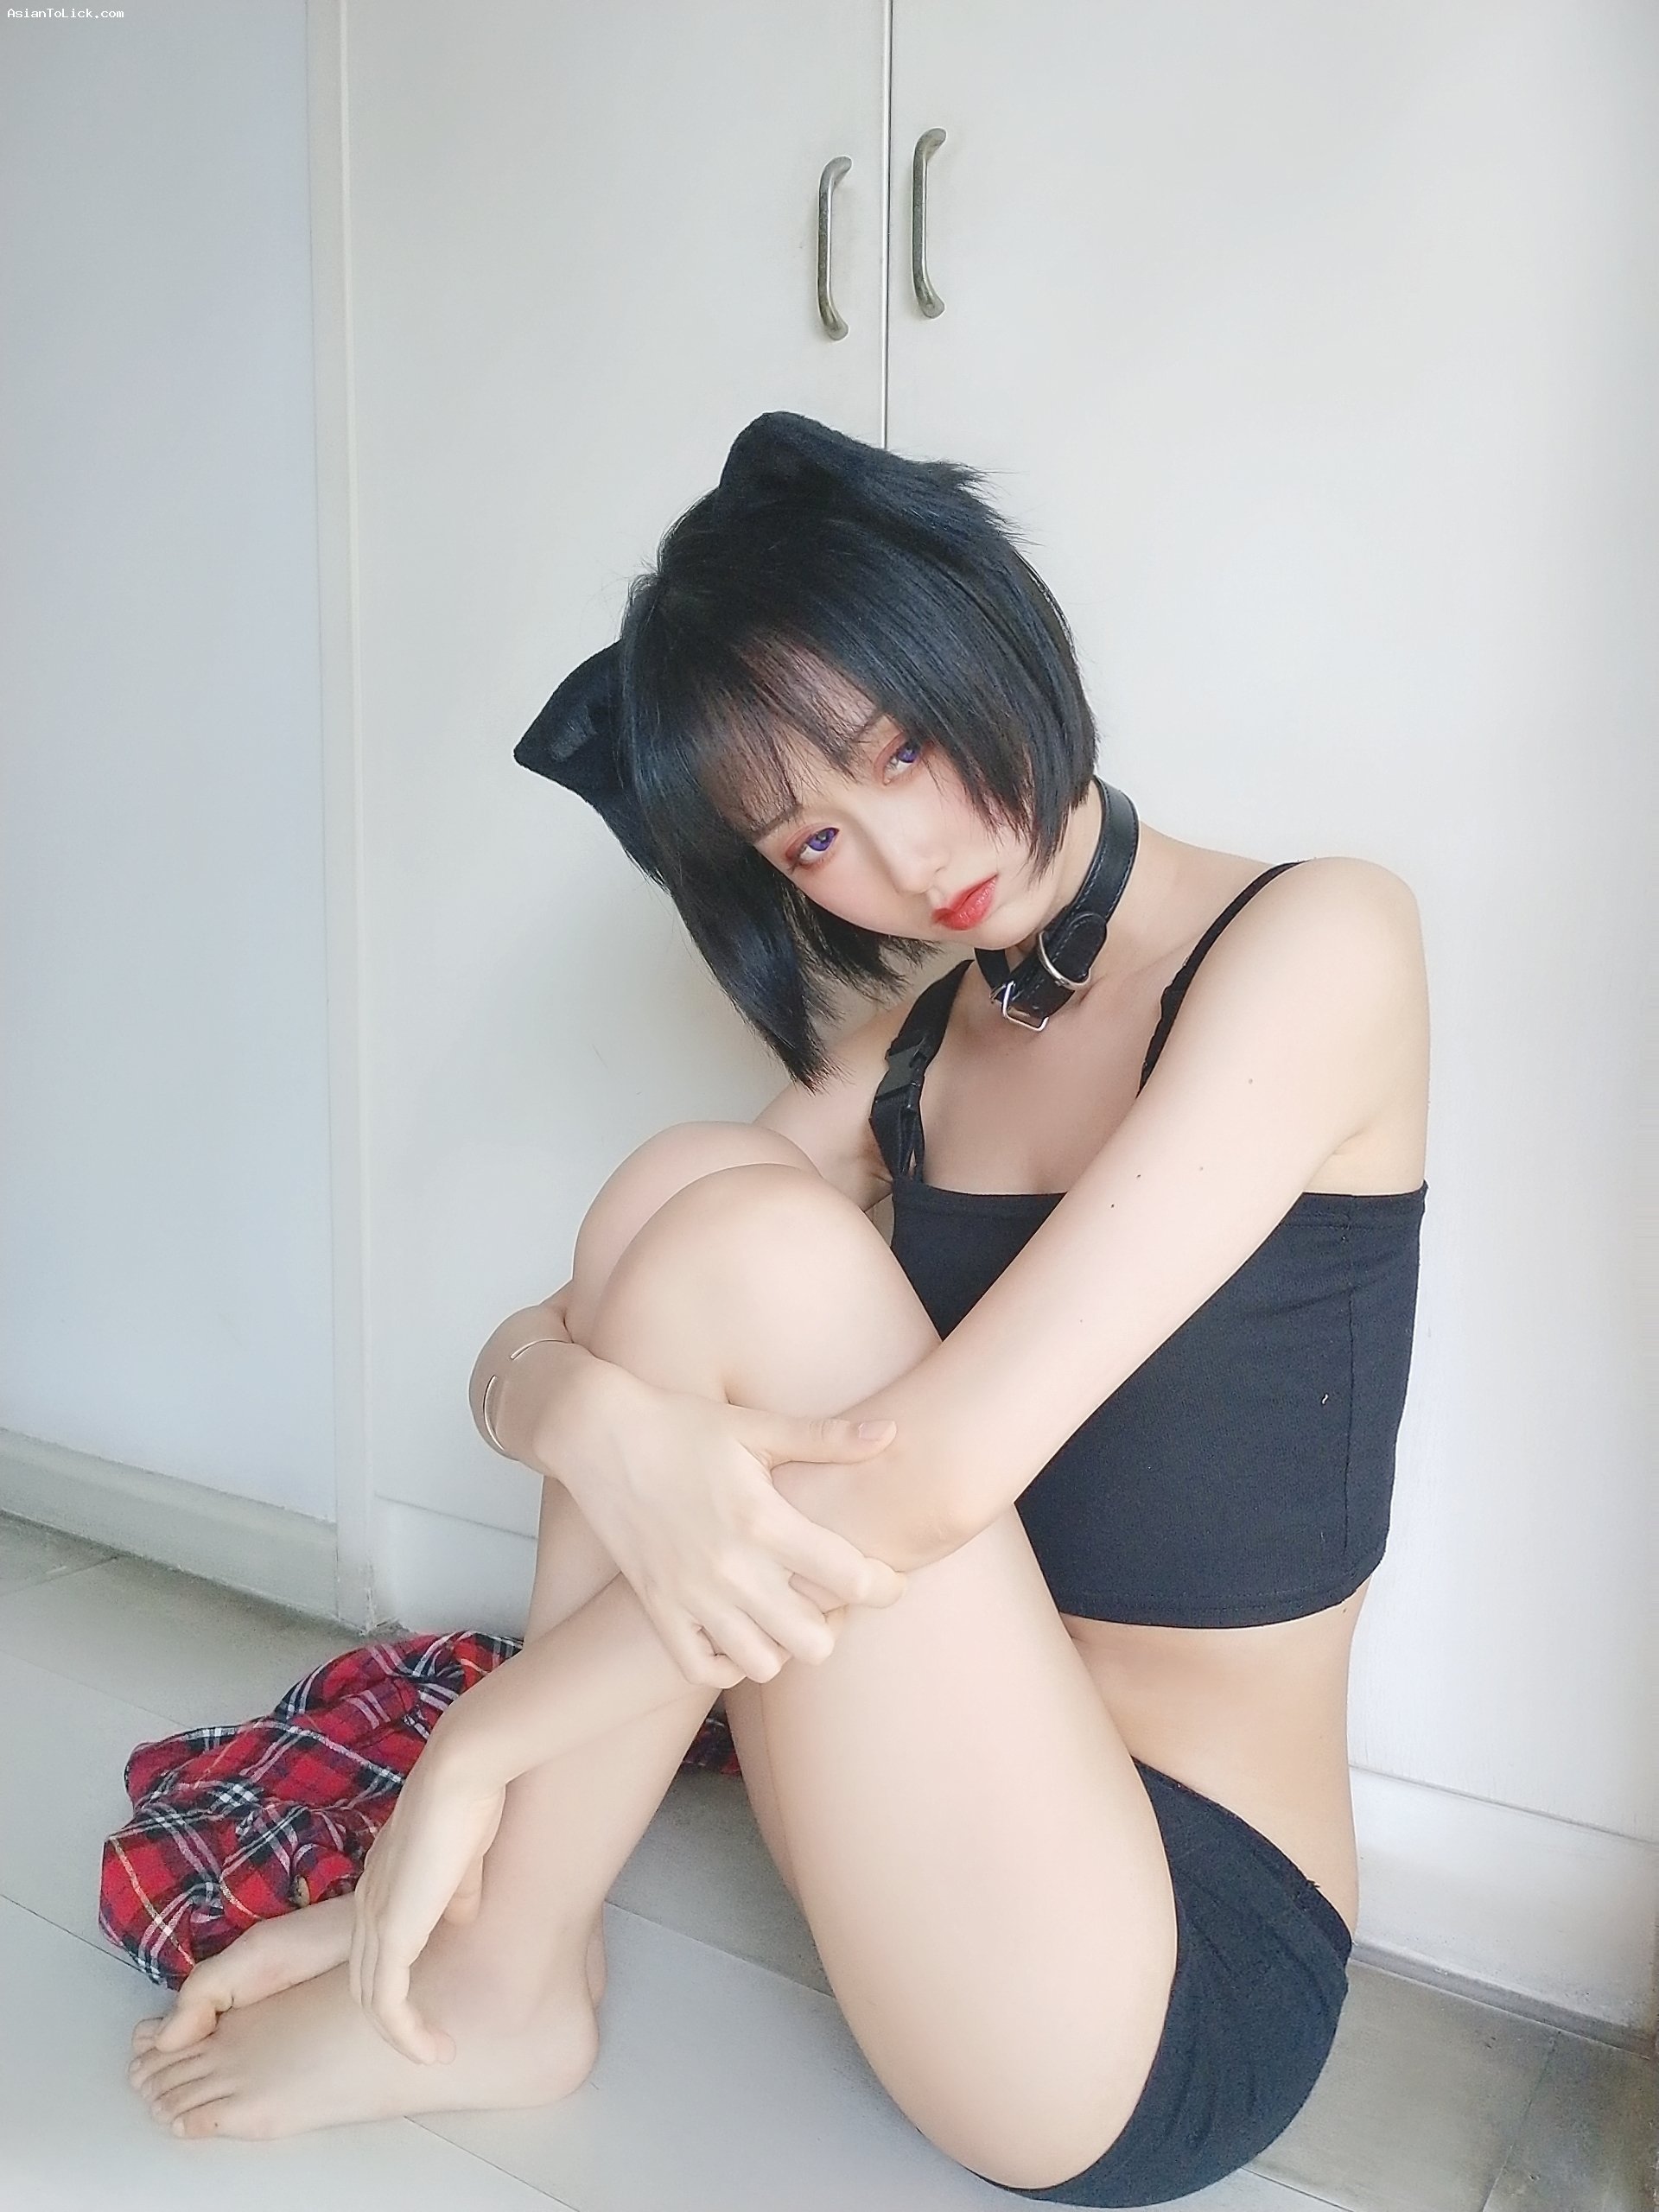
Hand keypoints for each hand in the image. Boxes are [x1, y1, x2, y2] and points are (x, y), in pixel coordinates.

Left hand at [347, 1728, 505, 2064]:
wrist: (463, 1771)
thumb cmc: (471, 1799)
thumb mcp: (465, 1856)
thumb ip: (456, 1893)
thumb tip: (458, 1920)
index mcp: (382, 1880)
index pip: (376, 1946)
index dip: (397, 1981)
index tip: (429, 2004)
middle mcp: (368, 1902)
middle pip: (365, 1978)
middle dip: (393, 2018)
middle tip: (427, 2043)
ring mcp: (375, 1917)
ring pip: (371, 1997)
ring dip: (401, 2034)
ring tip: (434, 2054)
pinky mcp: (393, 1932)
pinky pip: (388, 2001)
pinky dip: (406, 2033)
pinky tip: (434, 2051)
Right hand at [524, 1360, 906, 1687]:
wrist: (599, 1435)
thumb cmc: (683, 1425)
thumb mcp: (757, 1427)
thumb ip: (827, 1440)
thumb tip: (893, 1434)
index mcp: (763, 1519)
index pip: (849, 1577)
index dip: (884, 1586)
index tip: (890, 1580)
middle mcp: (729, 1568)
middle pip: (813, 1641)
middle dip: (838, 1625)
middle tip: (832, 1598)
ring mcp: (689, 1595)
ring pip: (762, 1664)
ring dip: (784, 1646)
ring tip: (787, 1612)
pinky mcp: (657, 1609)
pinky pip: (702, 1669)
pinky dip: (728, 1661)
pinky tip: (740, 1629)